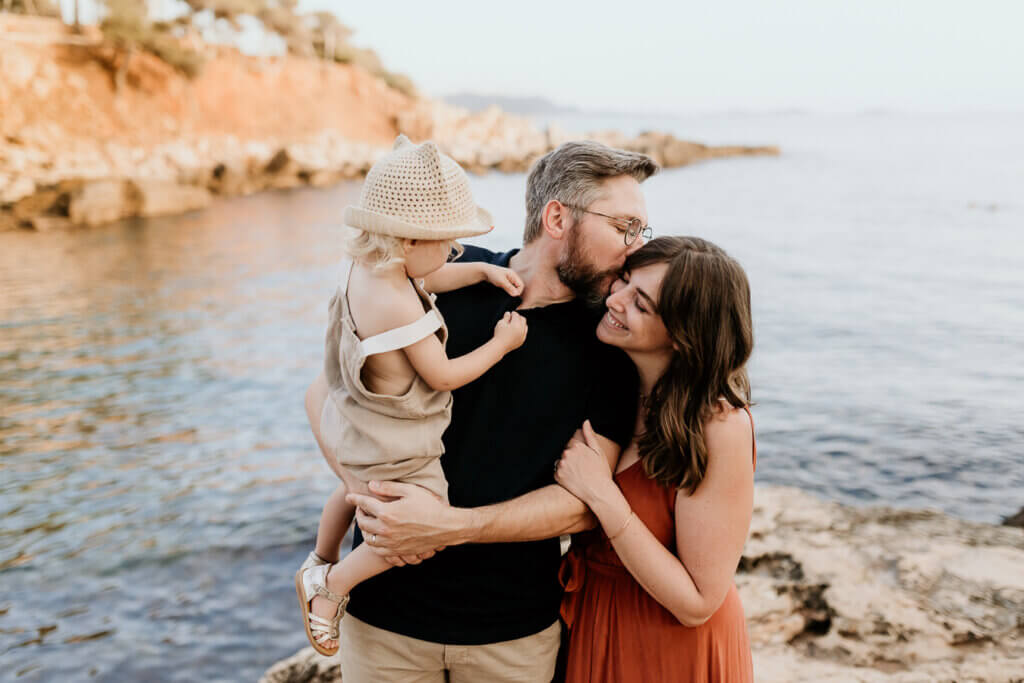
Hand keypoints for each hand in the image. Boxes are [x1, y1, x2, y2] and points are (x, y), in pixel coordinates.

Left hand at [346, 481, 460, 561]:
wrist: (446, 527)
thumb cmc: (430, 506)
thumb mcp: (411, 491)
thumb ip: (389, 487)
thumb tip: (371, 485)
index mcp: (388, 513)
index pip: (364, 504)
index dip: (355, 499)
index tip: (349, 496)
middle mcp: (386, 530)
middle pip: (363, 522)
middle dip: (359, 514)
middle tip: (361, 508)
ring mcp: (392, 543)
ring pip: (368, 539)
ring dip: (365, 530)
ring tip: (368, 522)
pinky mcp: (398, 551)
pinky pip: (378, 550)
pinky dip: (374, 543)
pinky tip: (377, 537)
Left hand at [484, 265, 524, 295]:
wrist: (484, 271)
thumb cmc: (493, 274)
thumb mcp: (501, 281)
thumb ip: (509, 288)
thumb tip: (516, 294)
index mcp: (513, 275)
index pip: (521, 285)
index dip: (518, 291)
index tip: (513, 296)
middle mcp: (512, 276)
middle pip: (518, 286)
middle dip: (515, 292)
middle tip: (509, 295)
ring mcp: (508, 279)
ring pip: (513, 287)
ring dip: (511, 291)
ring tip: (506, 293)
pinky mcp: (504, 281)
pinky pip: (509, 287)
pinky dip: (508, 290)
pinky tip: (503, 292)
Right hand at [493, 311, 527, 351]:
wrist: (500, 347)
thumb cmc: (499, 334)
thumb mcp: (501, 323)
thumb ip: (506, 317)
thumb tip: (508, 313)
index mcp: (516, 325)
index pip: (517, 315)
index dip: (513, 313)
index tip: (510, 314)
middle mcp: (521, 330)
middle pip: (523, 319)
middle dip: (518, 317)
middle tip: (512, 318)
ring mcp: (523, 336)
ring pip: (525, 326)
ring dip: (521, 323)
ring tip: (514, 324)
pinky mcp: (522, 341)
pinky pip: (524, 333)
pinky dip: (522, 330)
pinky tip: (516, 330)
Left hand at [555, 420, 615, 505]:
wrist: (599, 492)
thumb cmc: (601, 472)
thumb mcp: (598, 452)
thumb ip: (589, 435)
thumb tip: (585, 421)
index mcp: (576, 446)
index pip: (572, 446)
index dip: (579, 454)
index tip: (585, 462)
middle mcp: (567, 454)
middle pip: (565, 454)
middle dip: (572, 460)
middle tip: (583, 469)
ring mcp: (561, 465)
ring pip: (561, 463)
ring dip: (566, 467)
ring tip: (578, 475)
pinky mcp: (557, 476)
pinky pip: (557, 473)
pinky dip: (563, 476)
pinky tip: (573, 480)